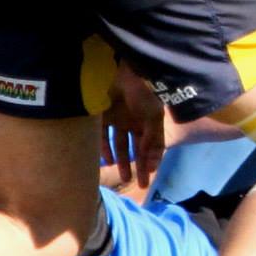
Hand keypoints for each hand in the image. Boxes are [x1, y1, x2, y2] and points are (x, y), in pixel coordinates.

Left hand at [101, 63, 165, 190]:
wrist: (124, 72)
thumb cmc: (144, 94)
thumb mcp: (154, 118)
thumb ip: (153, 140)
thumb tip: (151, 162)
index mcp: (148, 121)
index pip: (151, 145)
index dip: (151, 160)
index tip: (149, 176)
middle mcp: (133, 121)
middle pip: (136, 147)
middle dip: (137, 165)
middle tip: (137, 183)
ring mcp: (117, 119)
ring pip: (119, 145)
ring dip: (121, 160)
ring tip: (123, 176)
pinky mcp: (101, 117)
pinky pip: (102, 137)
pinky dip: (104, 149)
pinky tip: (108, 161)